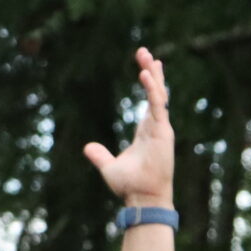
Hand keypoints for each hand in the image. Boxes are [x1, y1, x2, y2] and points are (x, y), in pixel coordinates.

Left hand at [83, 46, 173, 206]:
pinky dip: (152, 90)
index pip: (150, 101)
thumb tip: (87, 147)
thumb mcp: (110, 167)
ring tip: (147, 56)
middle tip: (145, 52)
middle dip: (152, 72)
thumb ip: (100, 156)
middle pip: (156, 93)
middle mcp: (156, 127)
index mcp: (147, 131)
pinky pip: (157, 106)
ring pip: (158, 95)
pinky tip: (145, 75)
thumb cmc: (131, 185)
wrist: (142, 198)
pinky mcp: (162, 132)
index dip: (148, 83)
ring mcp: (161, 128)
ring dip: (153, 75)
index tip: (144, 66)